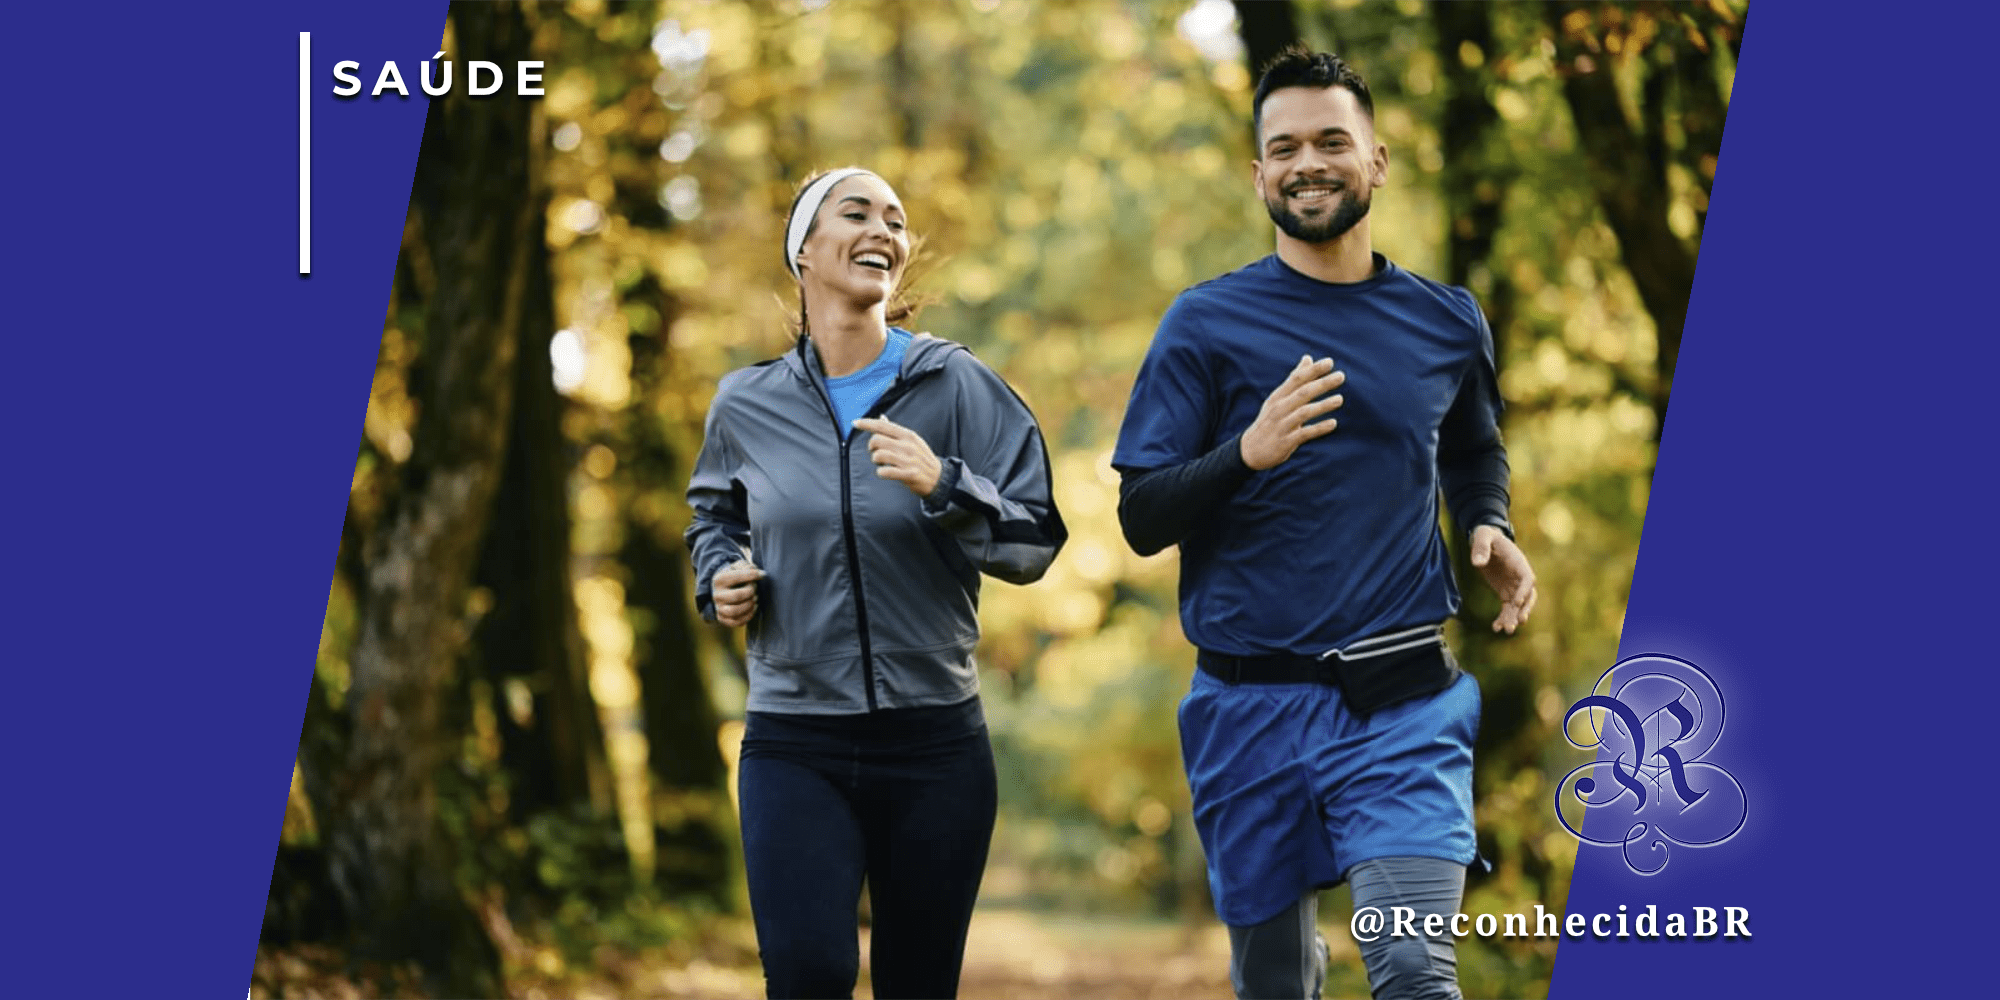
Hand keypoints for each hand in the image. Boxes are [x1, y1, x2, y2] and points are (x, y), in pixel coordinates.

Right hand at [711, 558, 764, 627]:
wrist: (725, 588)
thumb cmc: (736, 575)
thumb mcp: (739, 566)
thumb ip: (747, 566)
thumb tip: (760, 574)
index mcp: (719, 579)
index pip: (737, 577)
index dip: (752, 575)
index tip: (762, 575)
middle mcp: (716, 595)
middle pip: (737, 596)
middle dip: (751, 591)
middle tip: (755, 588)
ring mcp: (719, 608)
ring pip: (734, 611)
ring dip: (749, 605)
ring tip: (755, 598)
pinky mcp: (723, 619)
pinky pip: (736, 622)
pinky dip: (748, 616)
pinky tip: (753, 607)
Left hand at [853, 417, 941, 497]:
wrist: (939, 478)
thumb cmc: (921, 458)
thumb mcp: (912, 441)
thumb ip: (895, 431)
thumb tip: (881, 417)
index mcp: (908, 435)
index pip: (883, 426)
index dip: (866, 423)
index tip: (854, 423)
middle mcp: (908, 445)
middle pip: (876, 440)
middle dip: (871, 447)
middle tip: (876, 452)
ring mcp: (908, 460)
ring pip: (878, 455)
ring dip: (876, 460)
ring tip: (882, 463)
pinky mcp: (908, 474)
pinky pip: (884, 472)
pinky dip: (881, 473)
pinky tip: (886, 473)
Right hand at [1240, 356, 1345, 470]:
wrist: (1251, 450)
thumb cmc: (1270, 421)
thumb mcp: (1278, 398)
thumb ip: (1295, 379)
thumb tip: (1308, 358)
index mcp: (1278, 396)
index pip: (1296, 379)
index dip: (1313, 370)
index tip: (1329, 362)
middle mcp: (1279, 408)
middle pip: (1302, 393)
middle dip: (1322, 384)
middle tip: (1341, 376)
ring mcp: (1282, 425)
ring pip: (1304, 412)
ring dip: (1322, 405)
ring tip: (1340, 399)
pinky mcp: (1286, 441)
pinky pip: (1304, 433)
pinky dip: (1319, 428)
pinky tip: (1333, 423)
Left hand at [1470, 525, 1536, 633]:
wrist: (1487, 541)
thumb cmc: (1487, 537)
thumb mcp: (1483, 536)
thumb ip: (1481, 547)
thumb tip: (1477, 563)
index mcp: (1519, 563)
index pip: (1527, 579)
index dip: (1524, 591)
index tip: (1517, 603)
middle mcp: (1520, 577)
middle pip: (1528, 596)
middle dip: (1524, 609)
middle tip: (1519, 622)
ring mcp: (1514, 587)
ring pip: (1518, 606)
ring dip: (1513, 618)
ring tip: (1506, 630)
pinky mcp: (1506, 593)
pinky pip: (1507, 608)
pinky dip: (1503, 618)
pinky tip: (1495, 628)